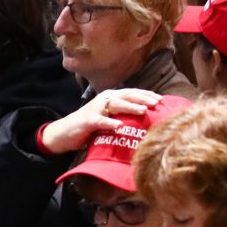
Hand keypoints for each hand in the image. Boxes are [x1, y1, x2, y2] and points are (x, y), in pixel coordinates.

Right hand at [40, 89, 161, 154]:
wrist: (65, 133)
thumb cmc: (92, 125)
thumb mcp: (111, 116)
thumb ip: (125, 114)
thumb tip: (148, 116)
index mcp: (112, 97)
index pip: (132, 93)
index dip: (147, 95)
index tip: (162, 99)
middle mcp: (105, 99)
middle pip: (127, 96)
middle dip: (143, 98)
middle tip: (157, 103)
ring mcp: (95, 109)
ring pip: (115, 105)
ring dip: (130, 107)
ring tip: (143, 110)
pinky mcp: (87, 121)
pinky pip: (100, 121)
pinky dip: (110, 122)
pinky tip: (119, 125)